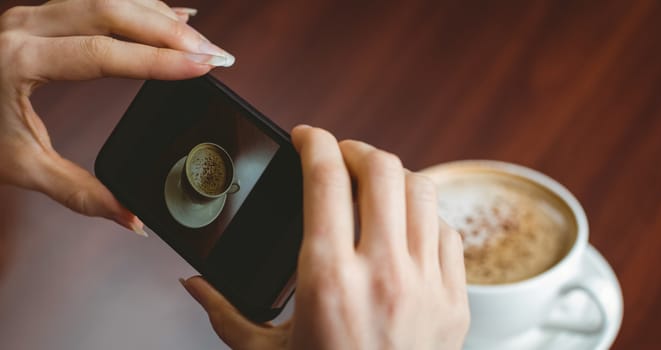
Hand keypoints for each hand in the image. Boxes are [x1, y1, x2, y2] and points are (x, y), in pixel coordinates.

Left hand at [0, 0, 234, 233]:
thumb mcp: (20, 167)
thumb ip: (80, 194)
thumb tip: (132, 219)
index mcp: (20, 61)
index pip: (105, 54)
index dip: (161, 61)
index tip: (203, 67)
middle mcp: (26, 26)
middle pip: (114, 12)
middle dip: (173, 33)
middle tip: (216, 55)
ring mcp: (33, 13)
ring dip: (161, 17)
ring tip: (203, 41)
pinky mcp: (42, 13)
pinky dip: (141, 6)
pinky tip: (173, 15)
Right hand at [181, 125, 469, 348]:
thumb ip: (225, 313)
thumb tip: (192, 283)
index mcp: (327, 279)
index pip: (325, 178)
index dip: (314, 140)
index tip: (306, 135)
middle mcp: (383, 273)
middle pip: (381, 168)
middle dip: (356, 149)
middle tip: (339, 157)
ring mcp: (427, 285)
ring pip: (422, 189)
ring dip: (394, 176)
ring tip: (373, 185)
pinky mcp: (456, 301)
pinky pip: (447, 231)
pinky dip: (425, 216)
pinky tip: (405, 228)